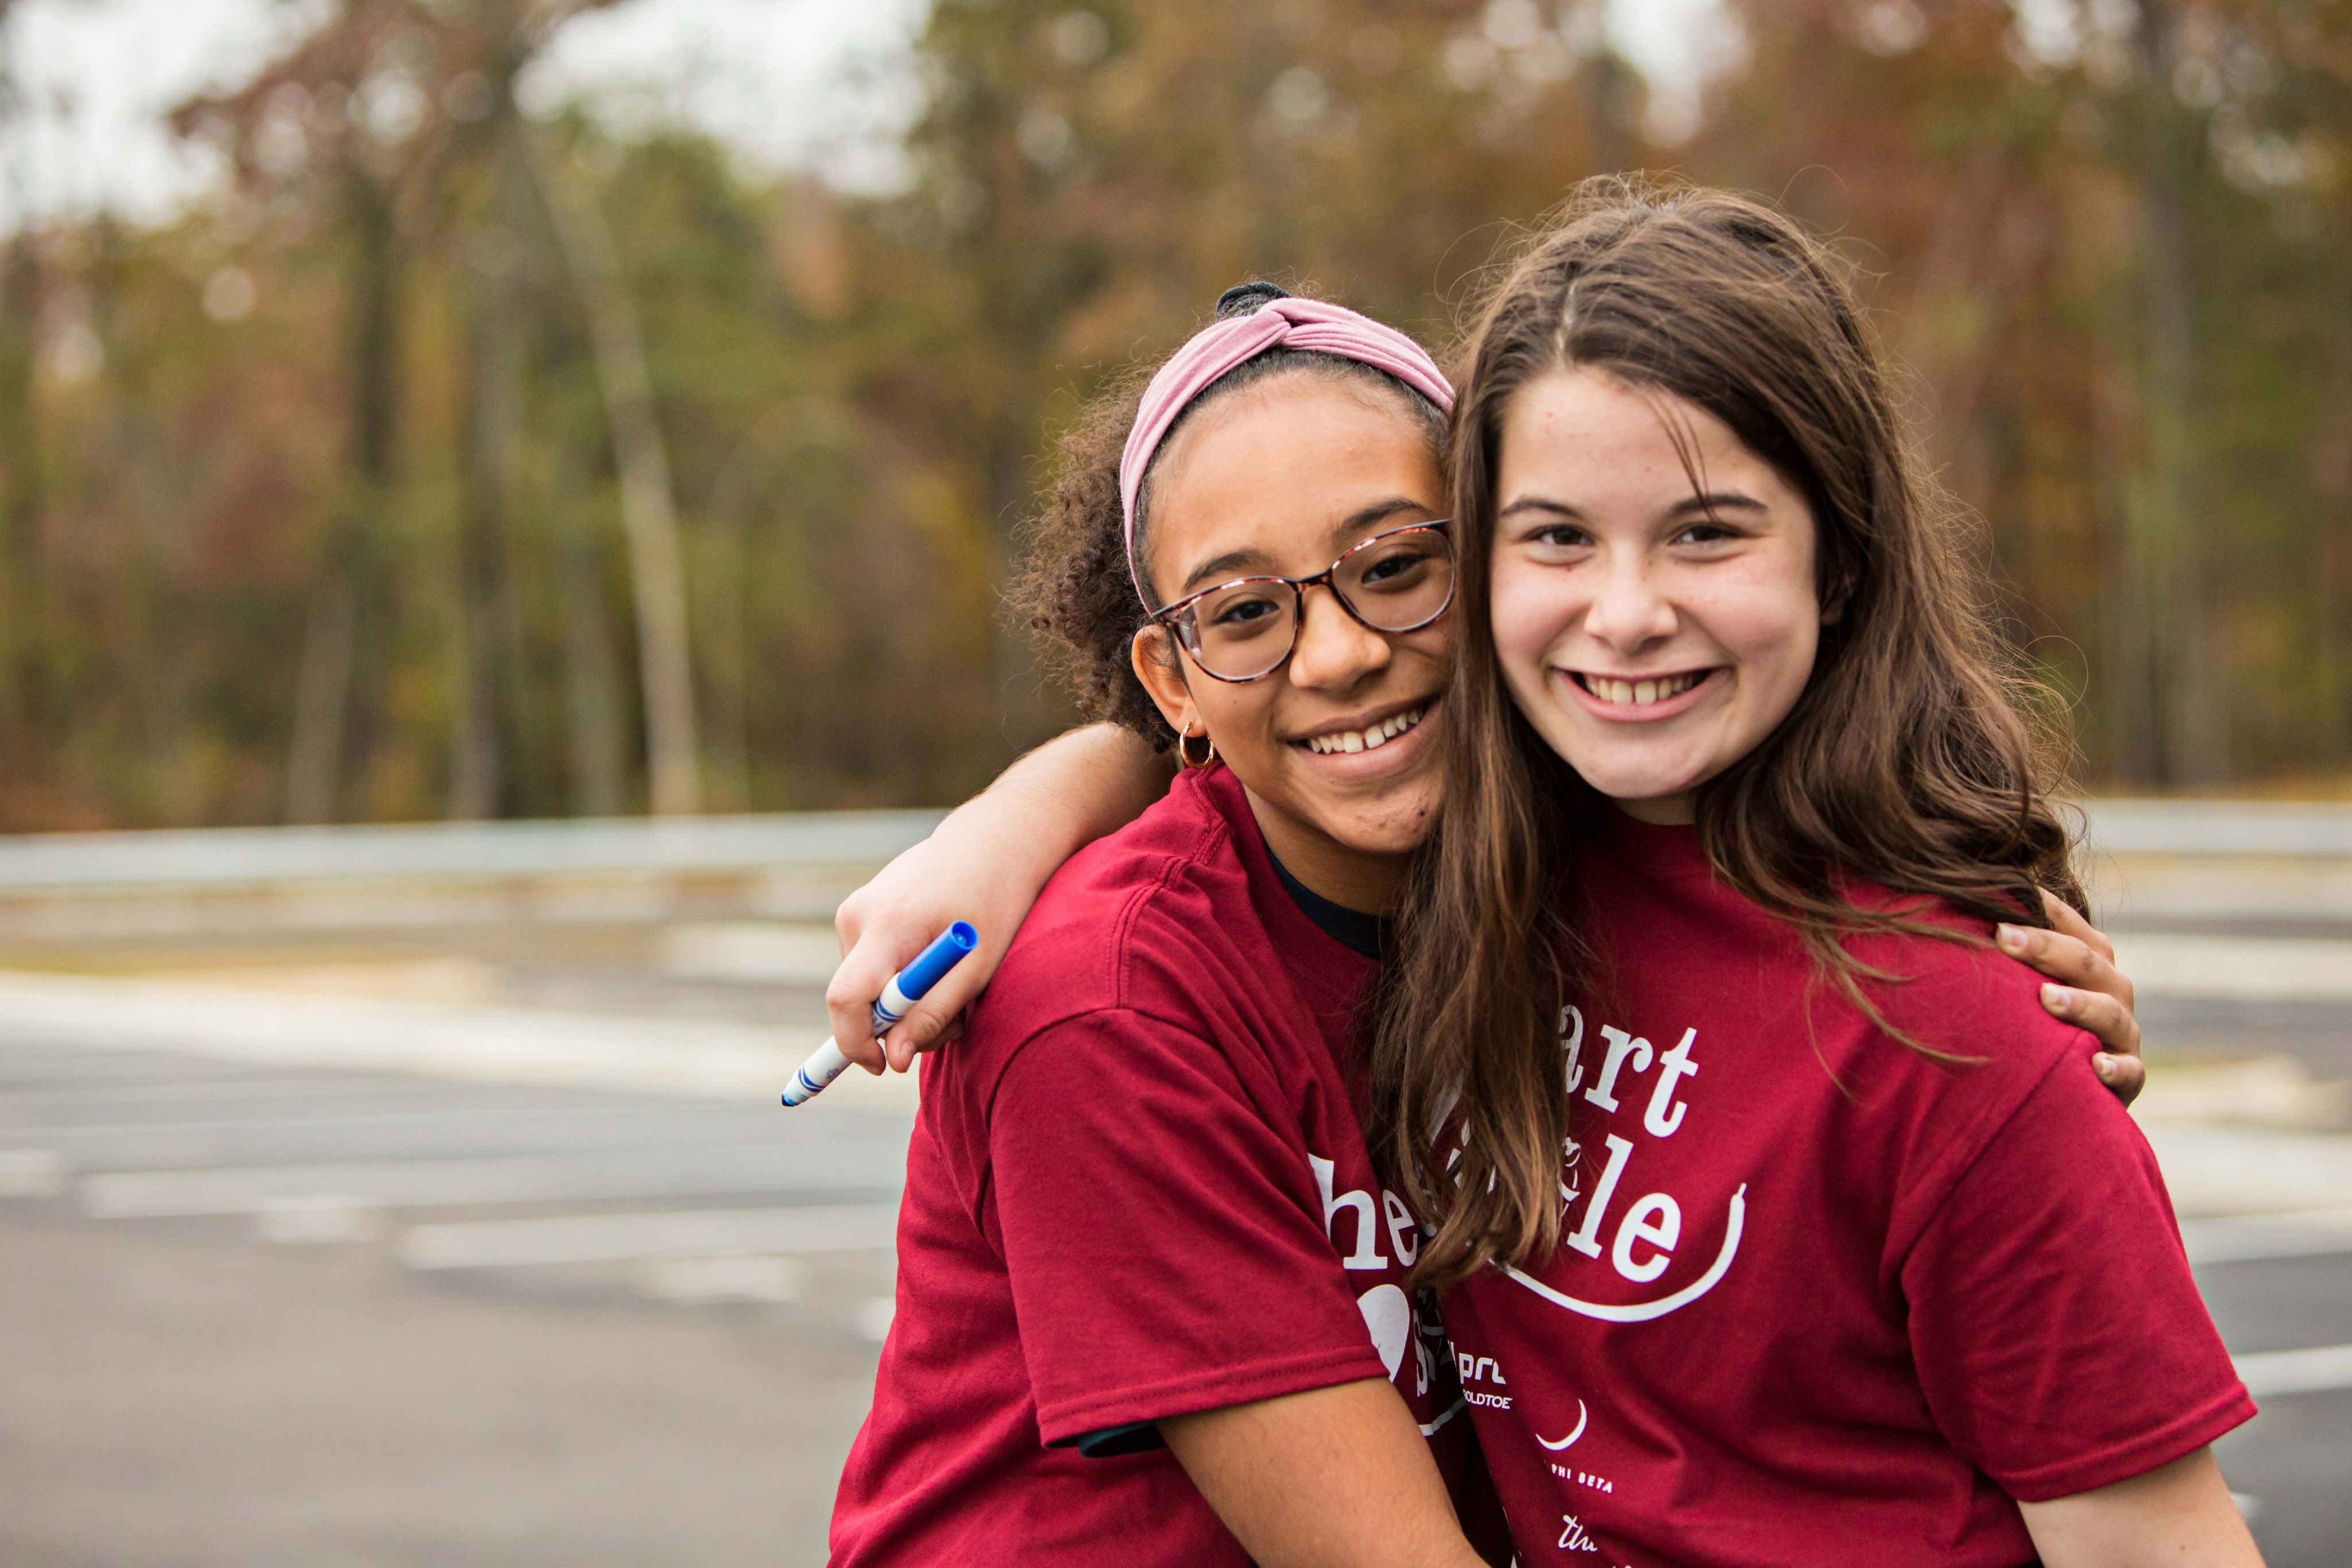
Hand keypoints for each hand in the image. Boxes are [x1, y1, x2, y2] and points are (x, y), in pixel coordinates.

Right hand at [825, 821, 1016, 1074]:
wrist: (994, 839)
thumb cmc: (995, 900)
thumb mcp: (977, 967)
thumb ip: (934, 1013)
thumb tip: (894, 1060)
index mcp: (887, 925)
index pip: (846, 999)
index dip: (856, 1043)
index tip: (883, 1066)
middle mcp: (858, 914)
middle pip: (856, 998)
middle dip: (899, 1024)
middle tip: (956, 1018)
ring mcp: (856, 909)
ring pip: (867, 985)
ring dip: (908, 1001)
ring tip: (955, 978)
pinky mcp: (861, 910)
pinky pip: (872, 964)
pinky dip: (902, 977)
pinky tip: (937, 957)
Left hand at [1998, 890, 2142, 1106]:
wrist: (2063, 1091)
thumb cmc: (2032, 1024)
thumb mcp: (2021, 987)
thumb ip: (2003, 955)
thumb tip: (1944, 906)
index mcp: (2088, 962)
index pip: (2070, 925)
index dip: (2041, 908)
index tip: (1999, 901)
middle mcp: (2111, 991)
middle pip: (2086, 961)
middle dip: (2046, 947)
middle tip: (2005, 936)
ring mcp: (2122, 1034)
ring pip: (2110, 1012)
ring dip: (2080, 1004)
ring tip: (2047, 998)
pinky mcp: (2129, 1077)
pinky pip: (2130, 1072)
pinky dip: (2117, 1069)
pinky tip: (2096, 1065)